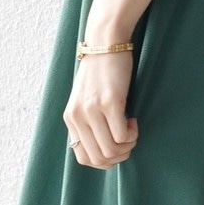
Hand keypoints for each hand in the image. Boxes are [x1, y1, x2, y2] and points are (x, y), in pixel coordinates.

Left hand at [63, 50, 138, 168]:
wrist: (106, 43)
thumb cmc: (100, 71)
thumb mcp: (86, 100)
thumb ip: (88, 121)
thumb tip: (103, 147)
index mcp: (70, 119)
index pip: (83, 158)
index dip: (104, 162)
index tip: (116, 147)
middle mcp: (77, 117)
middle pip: (98, 158)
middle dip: (119, 157)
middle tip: (128, 141)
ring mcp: (92, 110)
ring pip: (111, 150)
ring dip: (127, 146)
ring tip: (131, 130)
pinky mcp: (110, 102)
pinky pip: (122, 136)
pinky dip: (132, 134)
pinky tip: (133, 120)